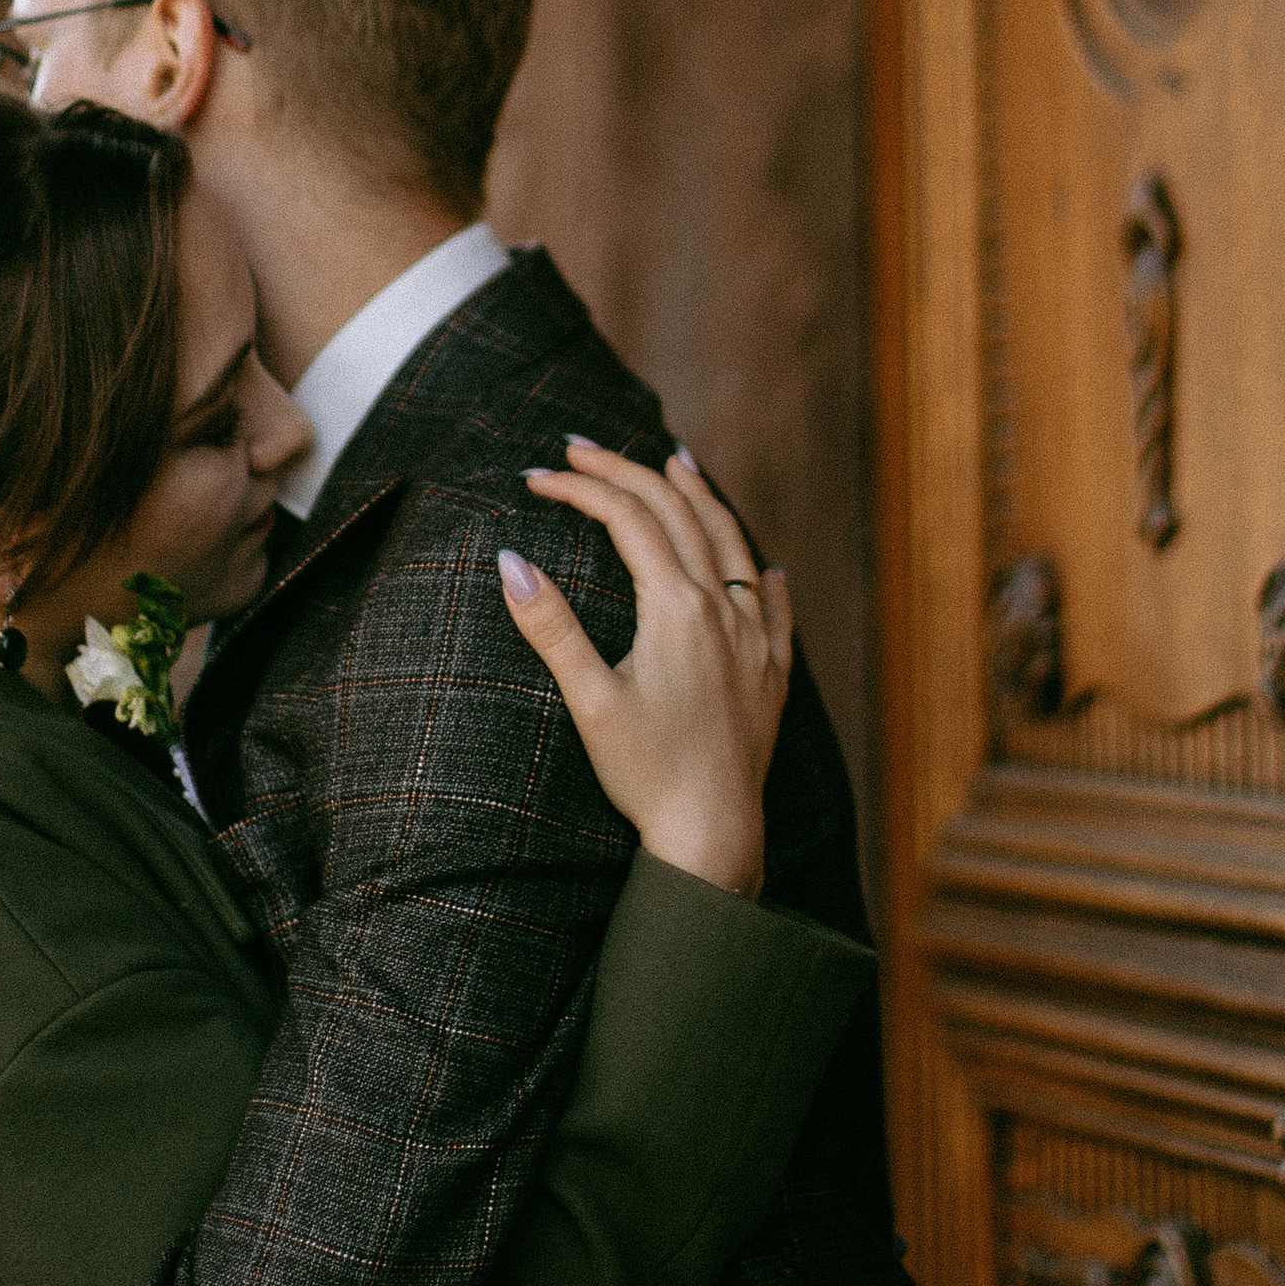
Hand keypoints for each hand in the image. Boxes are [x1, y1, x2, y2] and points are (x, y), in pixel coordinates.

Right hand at [502, 439, 790, 899]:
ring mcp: (753, 638)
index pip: (627, 519)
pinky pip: (774, 605)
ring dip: (699, 496)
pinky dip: (761, 572)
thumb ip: (550, 627)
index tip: (537, 478)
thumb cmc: (647, 773)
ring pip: (731, 543)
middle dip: (626, 473)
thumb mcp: (588, 699)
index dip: (580, 489)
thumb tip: (510, 561)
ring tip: (678, 463)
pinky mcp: (771, 672)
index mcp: (676, 608)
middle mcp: (723, 609)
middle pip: (676, 513)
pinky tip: (765, 566)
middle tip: (582, 451)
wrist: (714, 834)